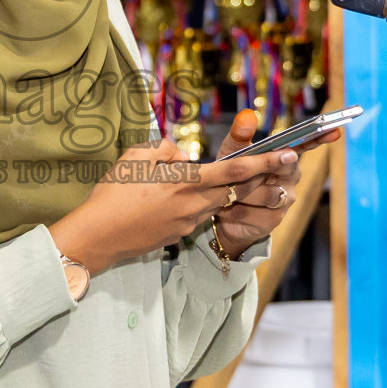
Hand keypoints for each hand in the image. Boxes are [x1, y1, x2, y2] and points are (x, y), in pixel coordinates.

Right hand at [48, 136, 296, 274]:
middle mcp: (193, 204)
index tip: (288, 154)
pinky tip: (169, 199)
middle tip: (272, 164)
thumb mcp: (135, 158)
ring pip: (216, 201)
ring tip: (199, 179)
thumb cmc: (112, 194)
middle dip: (255, 177)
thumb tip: (183, 155)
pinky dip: (196, 203)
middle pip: (234, 189)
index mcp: (185, 182)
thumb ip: (165, 150)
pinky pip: (196, 214)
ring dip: (220, 190)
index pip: (235, 170)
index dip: (265, 162)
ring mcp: (187, 223)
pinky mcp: (178, 235)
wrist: (98, 237)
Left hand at [211, 109, 340, 256]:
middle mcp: (290, 176)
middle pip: (286, 167)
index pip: (304, 144)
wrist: (220, 210)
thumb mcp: (231, 153)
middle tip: (241, 171)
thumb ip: (240, 135)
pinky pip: (257, 212)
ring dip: (244, 192)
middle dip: (261, 167)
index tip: (334, 131)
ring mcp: (286, 198)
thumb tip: (246, 114)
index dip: (319, 137)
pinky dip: (238, 209)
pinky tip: (229, 208)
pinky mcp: (275, 219)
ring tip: (229, 191)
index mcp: (283, 156)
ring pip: (268, 193)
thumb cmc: (230, 175)